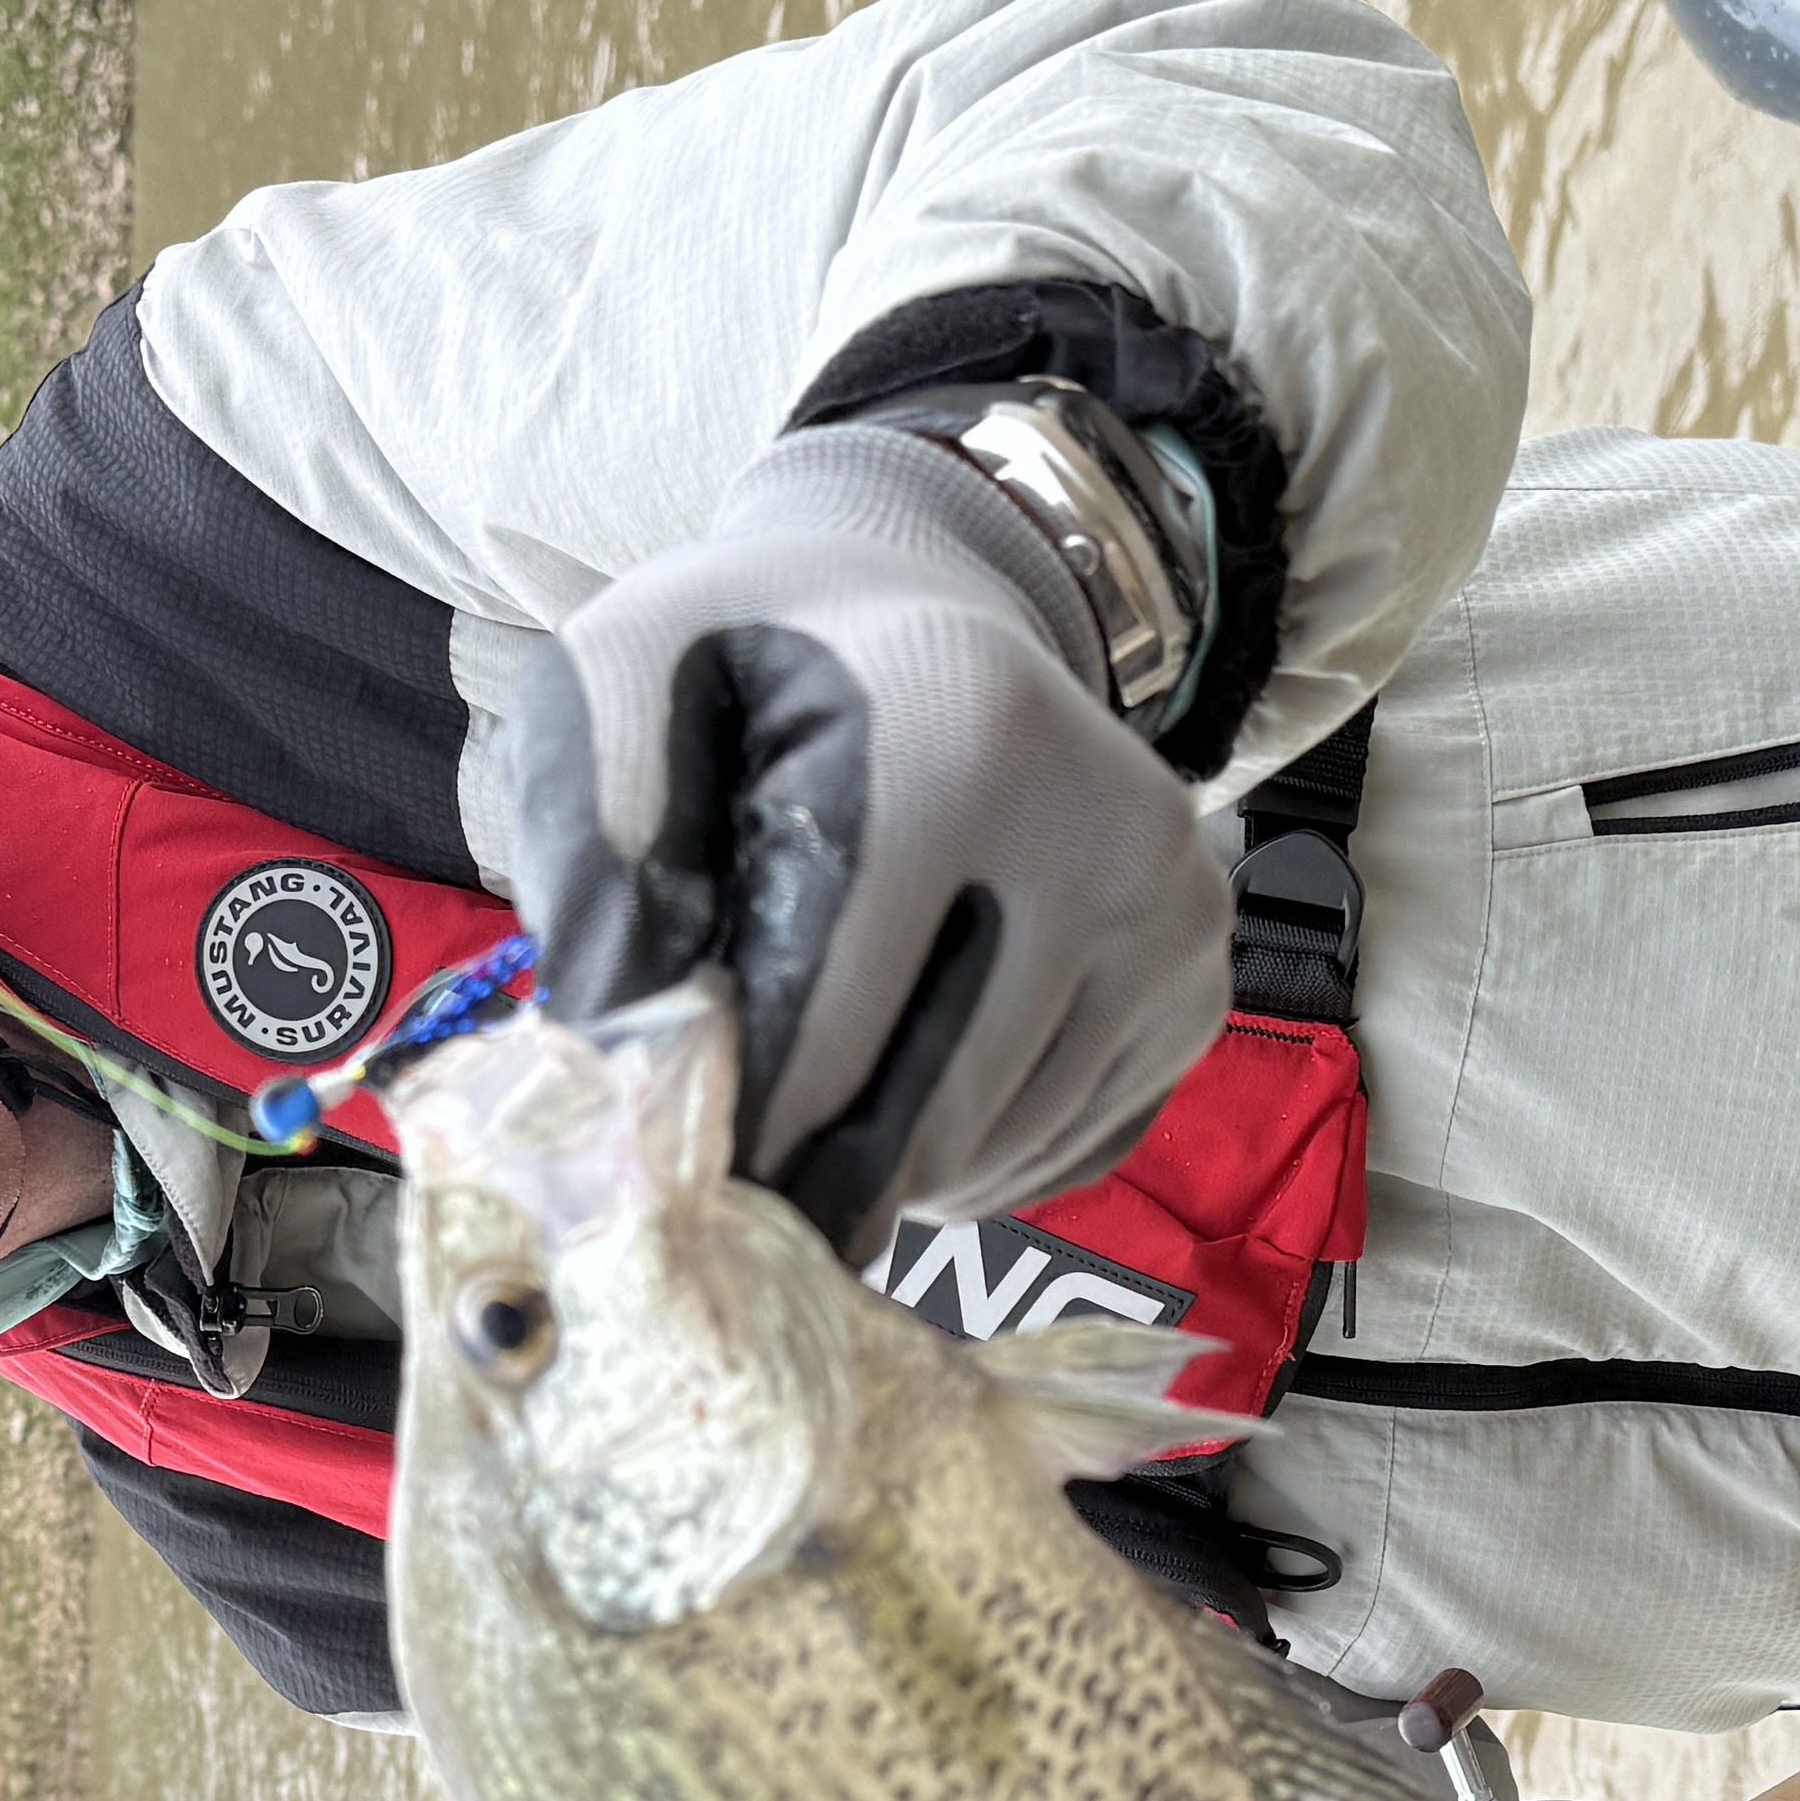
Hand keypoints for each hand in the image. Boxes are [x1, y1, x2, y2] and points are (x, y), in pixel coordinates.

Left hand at [504, 421, 1230, 1251]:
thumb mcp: (624, 686)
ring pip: (992, 1158)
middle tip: (727, 1189)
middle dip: (804, 1177)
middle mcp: (1104, 833)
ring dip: (883, 1175)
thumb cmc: (749, 665)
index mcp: (956, 744)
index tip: (668, 1191)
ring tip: (813, 1100)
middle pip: (926, 1119)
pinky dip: (964, 1165)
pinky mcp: (1199, 991)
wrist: (917, 608)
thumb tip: (633, 1075)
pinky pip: (1059, 1158)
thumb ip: (600, 860)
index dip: (730, 1138)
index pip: (830, 1030)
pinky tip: (906, 1086)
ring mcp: (1175, 919)